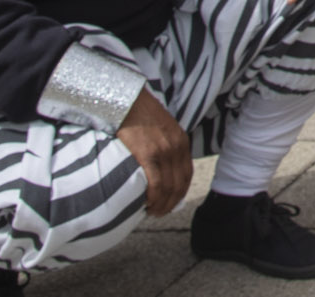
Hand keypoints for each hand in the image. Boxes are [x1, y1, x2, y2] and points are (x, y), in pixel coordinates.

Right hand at [116, 88, 190, 216]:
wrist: (127, 100)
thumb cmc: (140, 115)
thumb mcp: (161, 129)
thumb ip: (165, 147)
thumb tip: (160, 169)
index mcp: (181, 142)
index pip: (186, 175)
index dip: (179, 193)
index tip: (170, 204)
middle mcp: (176, 147)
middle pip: (179, 184)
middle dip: (170, 203)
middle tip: (158, 213)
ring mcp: (163, 151)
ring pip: (168, 187)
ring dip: (160, 204)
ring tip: (150, 212)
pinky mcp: (148, 154)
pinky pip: (155, 183)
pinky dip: (152, 197)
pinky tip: (145, 203)